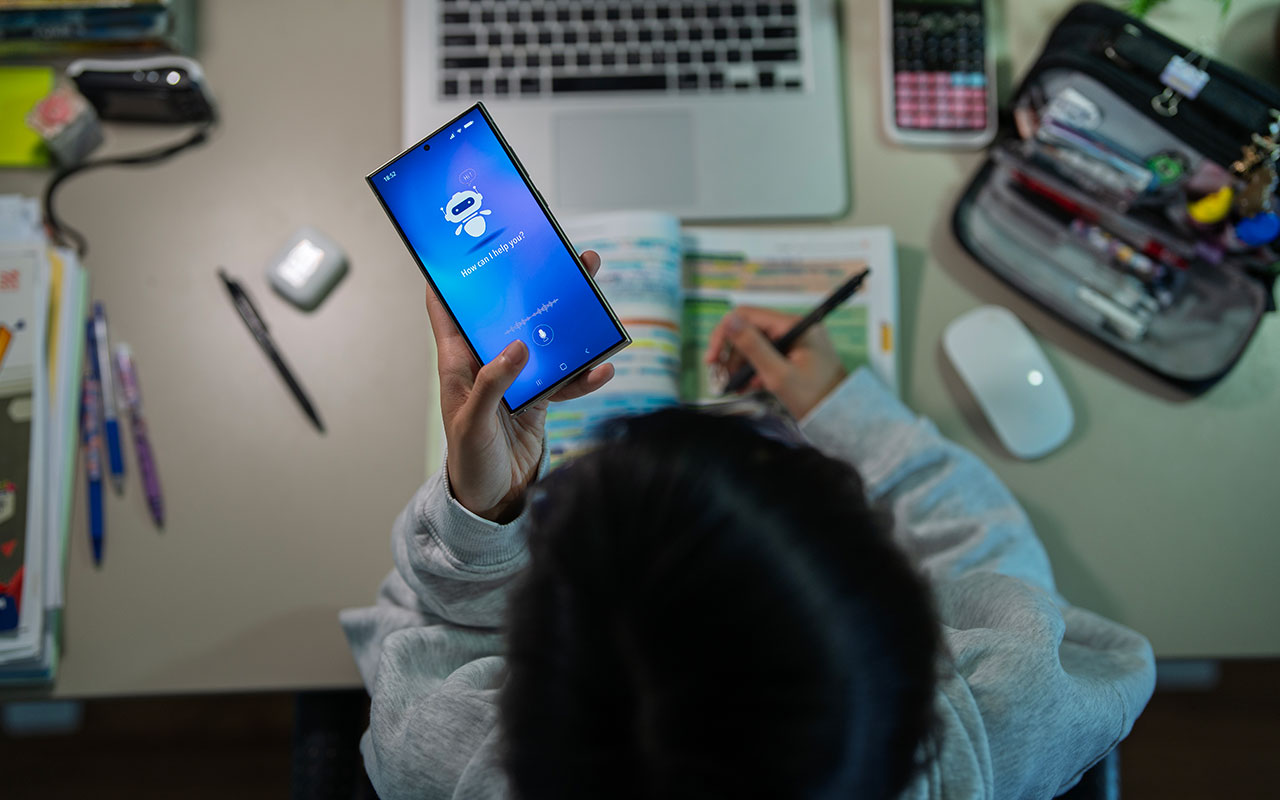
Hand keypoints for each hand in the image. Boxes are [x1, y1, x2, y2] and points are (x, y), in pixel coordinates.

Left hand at [425, 250, 614, 522]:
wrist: (492, 500)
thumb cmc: (468, 462)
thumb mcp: (473, 422)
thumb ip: (494, 383)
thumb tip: (518, 346)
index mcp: (458, 361)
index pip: (449, 308)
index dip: (456, 274)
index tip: (472, 241)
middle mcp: (487, 362)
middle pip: (511, 313)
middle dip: (536, 286)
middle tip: (565, 258)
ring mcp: (517, 378)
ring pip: (545, 338)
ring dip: (569, 322)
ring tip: (595, 299)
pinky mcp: (540, 397)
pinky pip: (566, 377)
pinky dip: (585, 374)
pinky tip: (604, 368)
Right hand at [705, 306, 845, 418]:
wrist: (842, 418)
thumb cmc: (814, 398)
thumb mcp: (778, 375)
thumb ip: (752, 346)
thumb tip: (729, 320)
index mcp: (794, 326)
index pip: (747, 316)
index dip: (725, 335)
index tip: (713, 360)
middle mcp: (795, 328)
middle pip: (750, 331)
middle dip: (733, 354)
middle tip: (722, 378)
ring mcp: (796, 342)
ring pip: (757, 345)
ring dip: (742, 365)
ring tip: (736, 387)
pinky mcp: (796, 356)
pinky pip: (768, 356)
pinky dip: (755, 370)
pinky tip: (750, 387)